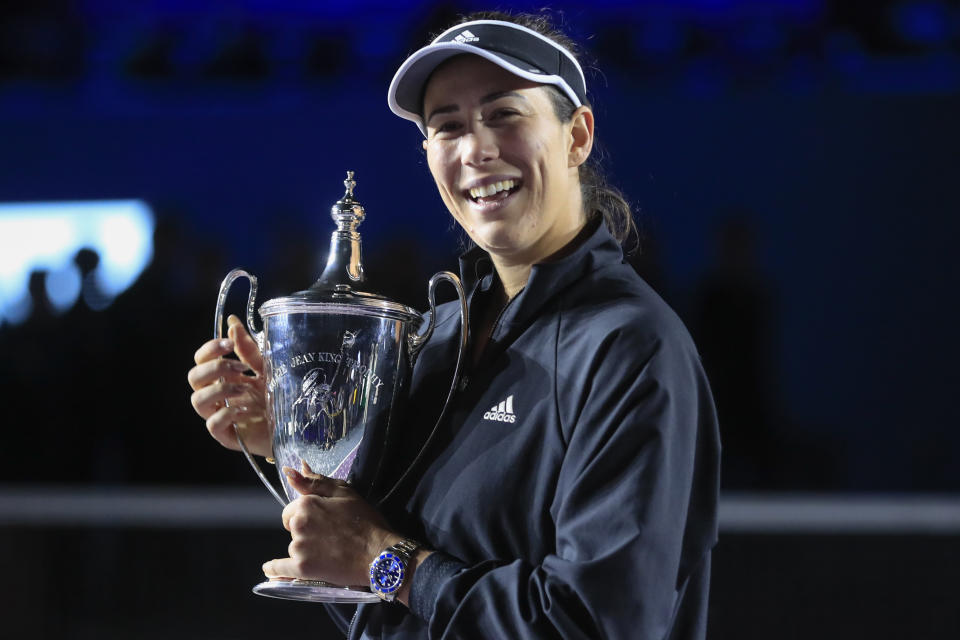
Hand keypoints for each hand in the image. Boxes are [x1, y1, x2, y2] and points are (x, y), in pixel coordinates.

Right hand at [187, 314, 270, 456]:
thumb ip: (249, 350)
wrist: (295, 427)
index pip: (201, 360)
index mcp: (224, 377)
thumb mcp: (267, 369)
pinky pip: (213, 424)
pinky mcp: (227, 436)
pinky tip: (247, 410)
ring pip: (197, 400)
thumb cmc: (279, 399)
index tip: (229, 345)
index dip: (209, 350)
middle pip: (194, 377)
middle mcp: (218, 396)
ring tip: (244, 389)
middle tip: (240, 367)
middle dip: (214, 368)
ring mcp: (220, 416)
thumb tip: (232, 322)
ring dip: (219, 389)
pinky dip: (227, 414)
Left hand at [262, 462, 394, 587]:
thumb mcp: (344, 493)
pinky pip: (280, 569)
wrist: (379, 554)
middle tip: (329, 536)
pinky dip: (275, 570)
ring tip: (329, 552)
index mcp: (306, 504)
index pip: (293, 509)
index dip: (307, 514)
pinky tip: (270, 571)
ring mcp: (299, 547)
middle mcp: (298, 524)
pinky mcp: (303, 568)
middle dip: (305, 530)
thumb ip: (315, 481)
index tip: (323, 520)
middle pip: (292, 527)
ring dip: (304, 548)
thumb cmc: (366, 521)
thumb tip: (292, 470)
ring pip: (293, 546)